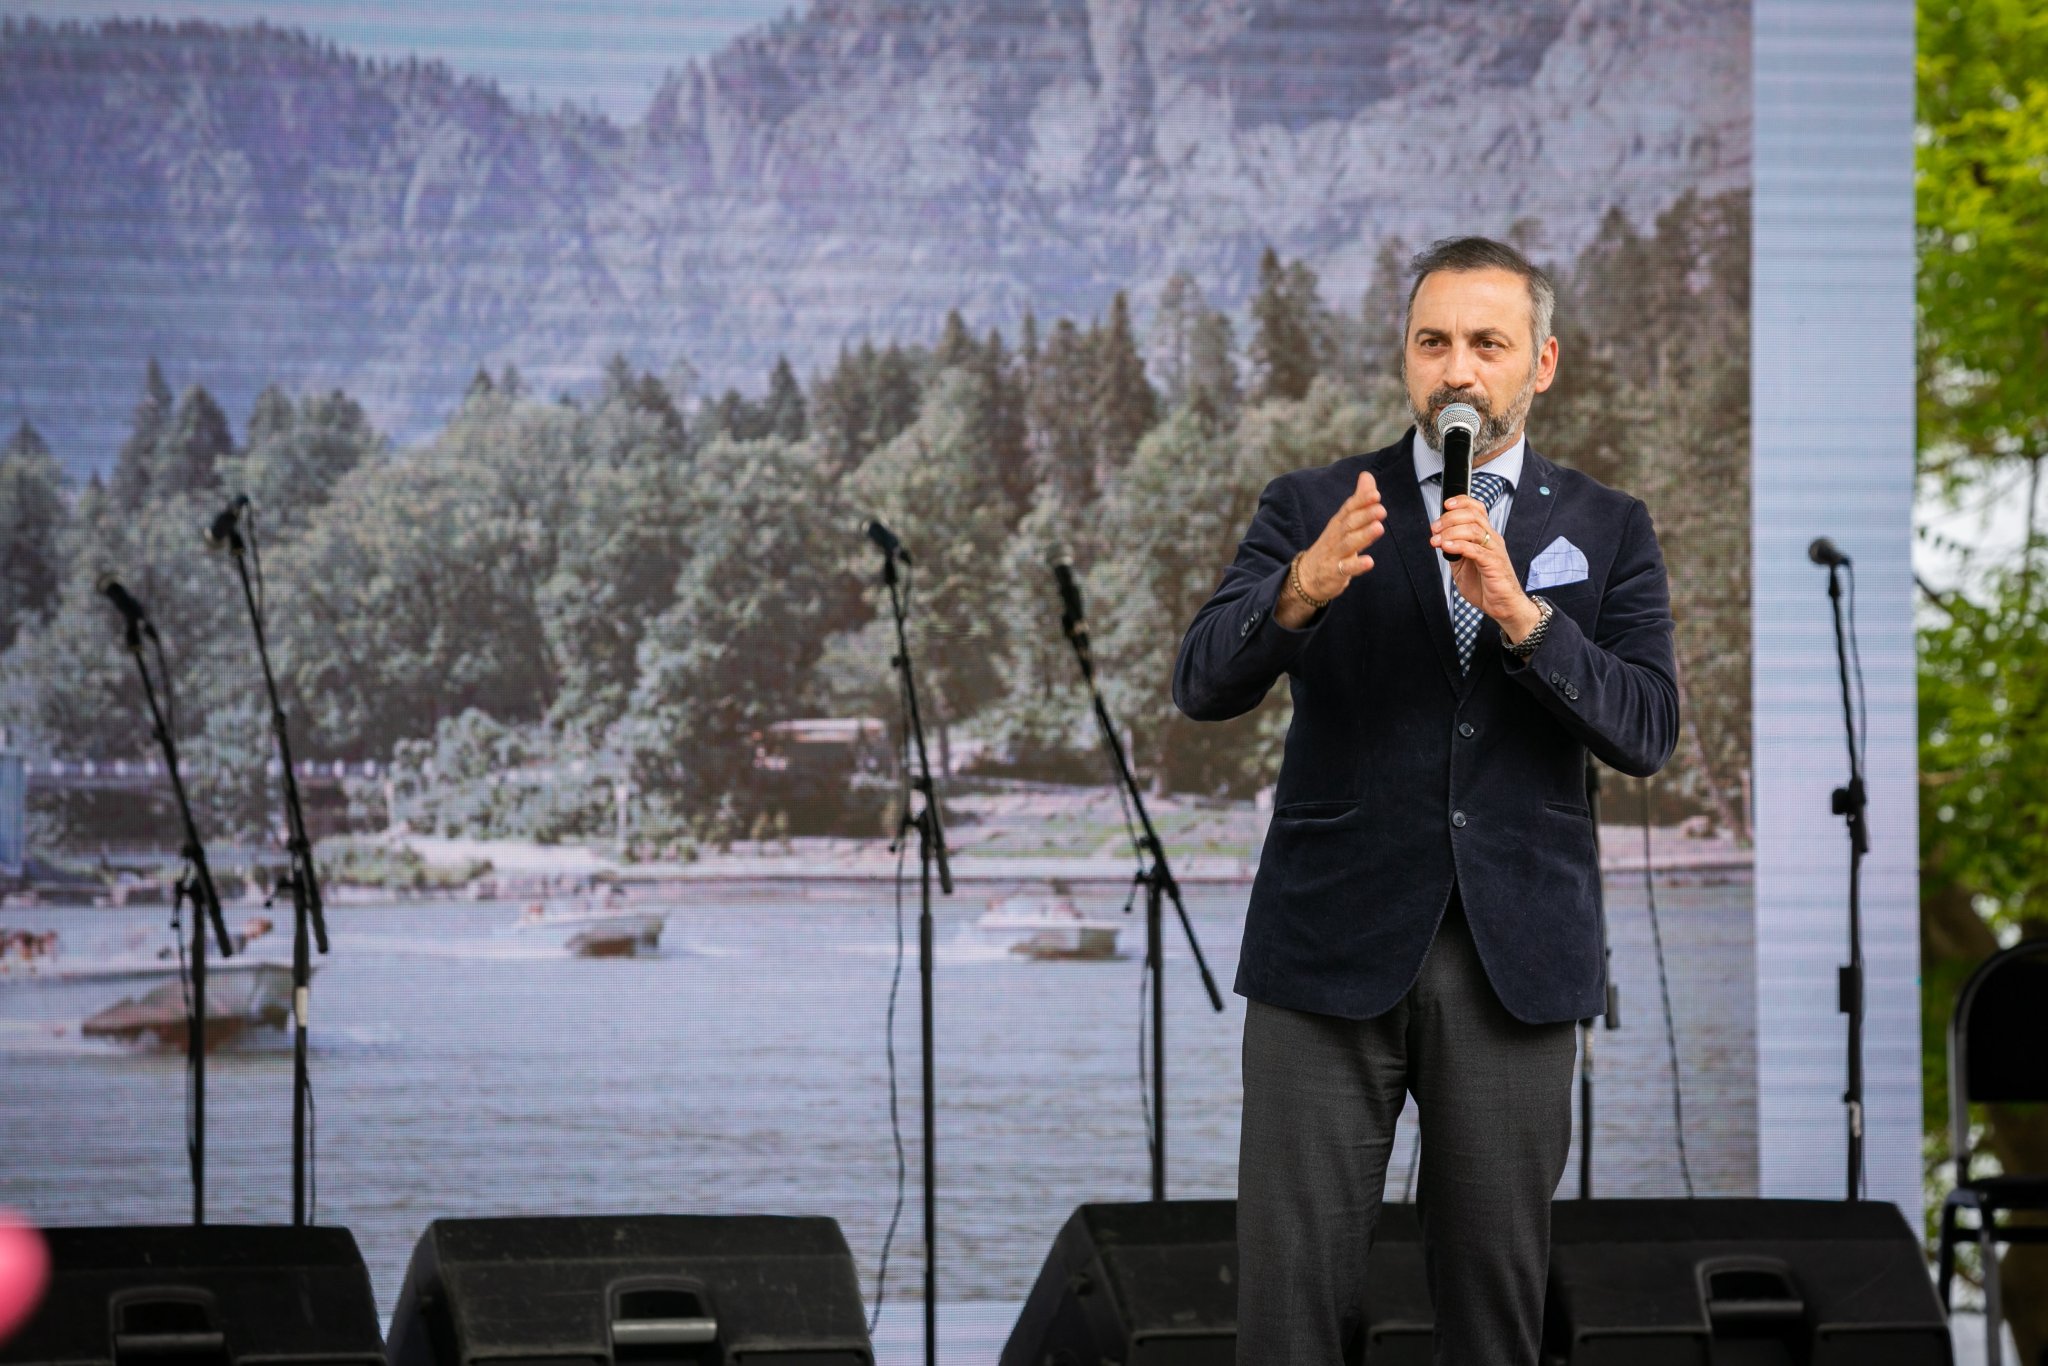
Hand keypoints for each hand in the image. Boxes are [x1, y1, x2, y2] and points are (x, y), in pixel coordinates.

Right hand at [1298, 471, 1386, 600]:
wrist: (1308, 575)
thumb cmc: (1332, 544)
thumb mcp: (1343, 521)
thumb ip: (1358, 500)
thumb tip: (1367, 475)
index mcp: (1339, 522)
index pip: (1350, 508)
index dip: (1361, 501)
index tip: (1375, 494)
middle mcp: (1337, 535)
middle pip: (1350, 523)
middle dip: (1365, 516)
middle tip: (1381, 509)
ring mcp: (1335, 554)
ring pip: (1349, 543)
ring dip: (1363, 535)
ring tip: (1379, 528)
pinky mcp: (1335, 572)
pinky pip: (1346, 568)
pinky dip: (1357, 565)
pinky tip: (1369, 561)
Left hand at [1430, 496, 1541, 640]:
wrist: (1503, 605)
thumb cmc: (1486, 585)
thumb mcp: (1463, 566)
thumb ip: (1454, 551)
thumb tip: (1439, 540)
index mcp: (1486, 536)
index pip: (1477, 509)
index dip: (1462, 502)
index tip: (1445, 505)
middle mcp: (1492, 539)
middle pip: (1473, 515)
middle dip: (1449, 518)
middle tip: (1434, 529)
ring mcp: (1494, 550)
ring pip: (1474, 529)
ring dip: (1451, 531)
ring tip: (1437, 540)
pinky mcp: (1493, 563)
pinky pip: (1476, 549)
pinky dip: (1459, 545)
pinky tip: (1446, 547)